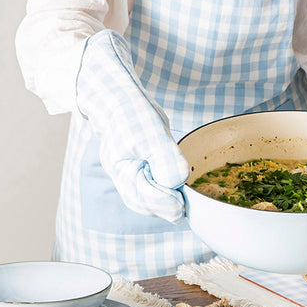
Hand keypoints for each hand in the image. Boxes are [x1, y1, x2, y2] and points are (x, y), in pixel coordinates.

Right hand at [76, 30, 188, 222]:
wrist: (117, 98)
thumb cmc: (131, 112)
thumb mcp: (151, 132)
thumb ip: (164, 158)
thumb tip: (177, 181)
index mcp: (123, 171)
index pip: (147, 199)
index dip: (167, 203)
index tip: (183, 202)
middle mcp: (125, 180)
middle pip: (148, 206)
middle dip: (169, 208)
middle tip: (188, 205)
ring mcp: (131, 178)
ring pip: (150, 203)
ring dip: (168, 204)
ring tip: (186, 202)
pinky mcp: (140, 173)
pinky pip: (152, 193)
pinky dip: (166, 195)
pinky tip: (178, 194)